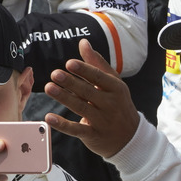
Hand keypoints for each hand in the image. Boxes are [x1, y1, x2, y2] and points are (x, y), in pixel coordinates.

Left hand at [44, 39, 139, 157]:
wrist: (131, 137)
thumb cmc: (118, 104)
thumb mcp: (113, 83)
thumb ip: (97, 63)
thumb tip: (83, 42)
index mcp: (116, 88)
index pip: (99, 77)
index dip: (84, 70)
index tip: (69, 63)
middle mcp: (110, 104)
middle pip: (88, 92)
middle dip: (71, 83)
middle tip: (55, 74)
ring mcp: (102, 121)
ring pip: (81, 108)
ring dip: (64, 98)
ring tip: (49, 88)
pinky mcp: (93, 135)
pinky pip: (76, 129)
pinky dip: (62, 125)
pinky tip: (49, 117)